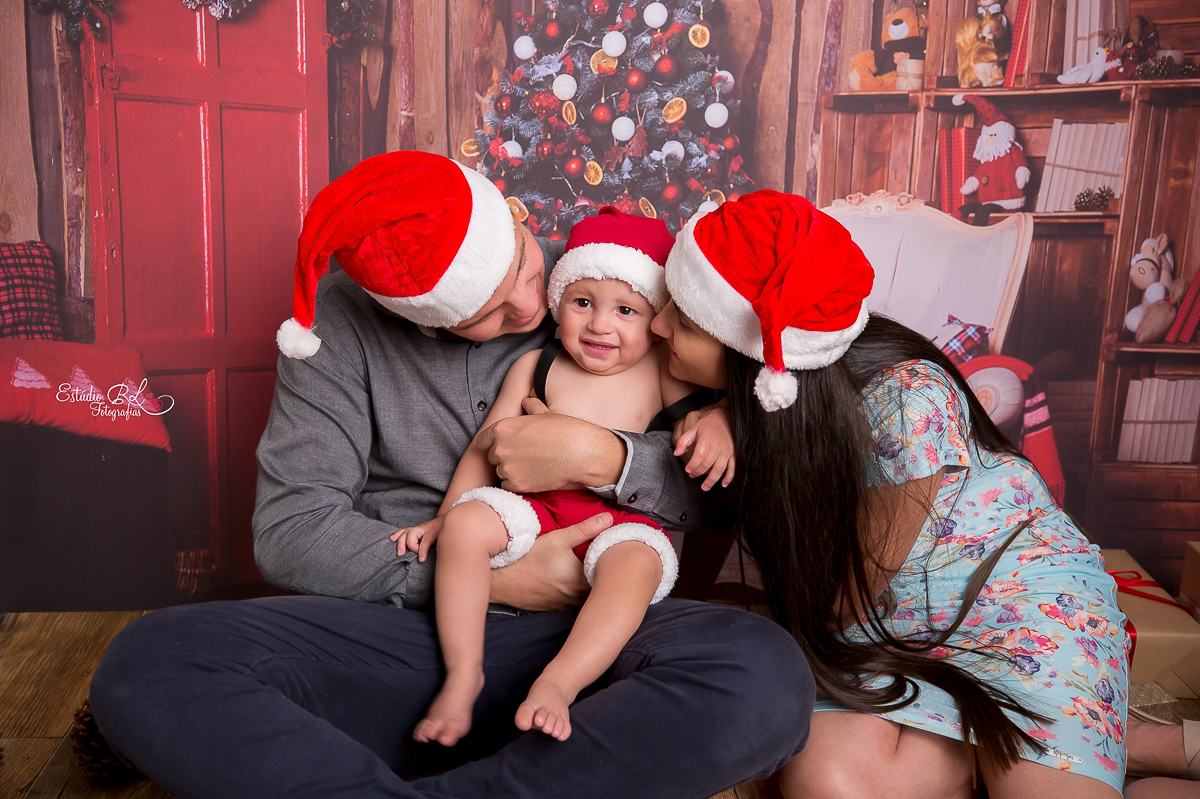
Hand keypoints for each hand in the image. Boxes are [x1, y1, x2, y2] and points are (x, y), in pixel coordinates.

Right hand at [389, 516, 441, 560]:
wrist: (446, 519)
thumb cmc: (445, 530)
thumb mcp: (446, 537)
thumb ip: (443, 546)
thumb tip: (441, 558)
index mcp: (433, 531)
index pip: (426, 541)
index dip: (423, 550)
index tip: (421, 559)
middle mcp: (423, 528)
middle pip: (412, 534)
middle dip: (409, 545)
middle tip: (407, 555)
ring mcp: (418, 528)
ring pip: (406, 532)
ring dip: (401, 542)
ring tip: (399, 553)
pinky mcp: (414, 529)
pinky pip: (404, 530)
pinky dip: (397, 534)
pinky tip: (392, 539)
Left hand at [475, 400, 624, 492]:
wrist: (580, 452)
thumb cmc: (564, 430)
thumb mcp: (545, 414)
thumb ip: (531, 407)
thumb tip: (527, 400)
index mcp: (503, 428)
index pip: (482, 439)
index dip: (490, 443)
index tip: (497, 447)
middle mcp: (500, 448)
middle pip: (492, 456)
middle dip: (504, 456)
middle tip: (522, 456)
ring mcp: (508, 468)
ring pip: (500, 472)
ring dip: (510, 470)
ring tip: (530, 466)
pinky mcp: (517, 484)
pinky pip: (508, 486)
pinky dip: (517, 483)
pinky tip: (532, 476)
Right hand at [490, 513, 610, 610]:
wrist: (502, 582)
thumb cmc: (529, 559)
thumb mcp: (558, 539)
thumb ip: (585, 528)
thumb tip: (608, 519)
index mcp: (582, 582)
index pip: (608, 579)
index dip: (614, 569)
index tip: (616, 560)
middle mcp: (575, 598)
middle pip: (598, 591)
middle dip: (603, 580)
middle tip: (607, 567)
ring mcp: (564, 606)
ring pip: (584, 599)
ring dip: (588, 589)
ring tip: (590, 575)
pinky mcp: (553, 608)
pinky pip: (570, 604)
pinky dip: (573, 594)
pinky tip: (568, 583)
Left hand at [673, 404, 734, 490]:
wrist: (725, 417)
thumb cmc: (707, 424)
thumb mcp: (693, 429)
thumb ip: (683, 441)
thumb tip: (676, 453)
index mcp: (707, 440)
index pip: (699, 456)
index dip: (693, 465)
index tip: (687, 470)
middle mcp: (718, 447)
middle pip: (708, 464)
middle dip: (698, 472)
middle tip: (692, 475)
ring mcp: (727, 452)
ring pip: (720, 469)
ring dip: (712, 480)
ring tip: (704, 487)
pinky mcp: (733, 454)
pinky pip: (732, 468)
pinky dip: (728, 478)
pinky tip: (723, 484)